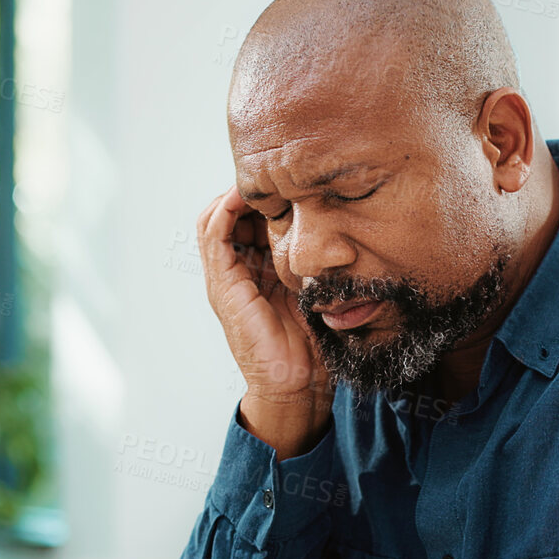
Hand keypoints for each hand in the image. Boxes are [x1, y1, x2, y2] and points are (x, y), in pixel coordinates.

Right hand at [196, 184, 333, 457]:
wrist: (300, 385)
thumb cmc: (315, 344)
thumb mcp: (318, 290)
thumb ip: (318, 265)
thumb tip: (344, 233)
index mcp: (256, 274)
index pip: (248, 220)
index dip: (265, 197)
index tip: (293, 180)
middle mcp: (236, 273)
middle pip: (228, 214)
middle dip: (250, 190)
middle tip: (278, 173)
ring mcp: (225, 279)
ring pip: (214, 217)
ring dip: (235, 193)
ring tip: (263, 178)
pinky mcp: (223, 286)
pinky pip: (214, 234)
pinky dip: (227, 208)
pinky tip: (249, 194)